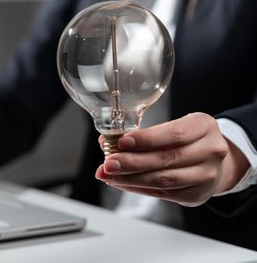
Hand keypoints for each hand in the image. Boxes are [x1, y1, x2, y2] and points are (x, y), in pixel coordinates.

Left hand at [95, 113, 249, 206]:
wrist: (212, 162)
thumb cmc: (186, 140)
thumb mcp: (172, 126)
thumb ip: (143, 134)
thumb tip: (107, 141)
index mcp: (204, 126)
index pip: (174, 134)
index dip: (146, 139)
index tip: (122, 142)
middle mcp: (211, 151)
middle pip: (167, 159)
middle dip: (132, 162)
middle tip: (109, 163)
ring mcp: (207, 175)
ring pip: (164, 180)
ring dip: (131, 178)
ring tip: (109, 175)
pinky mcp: (196, 194)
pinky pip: (163, 193)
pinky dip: (138, 188)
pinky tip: (121, 183)